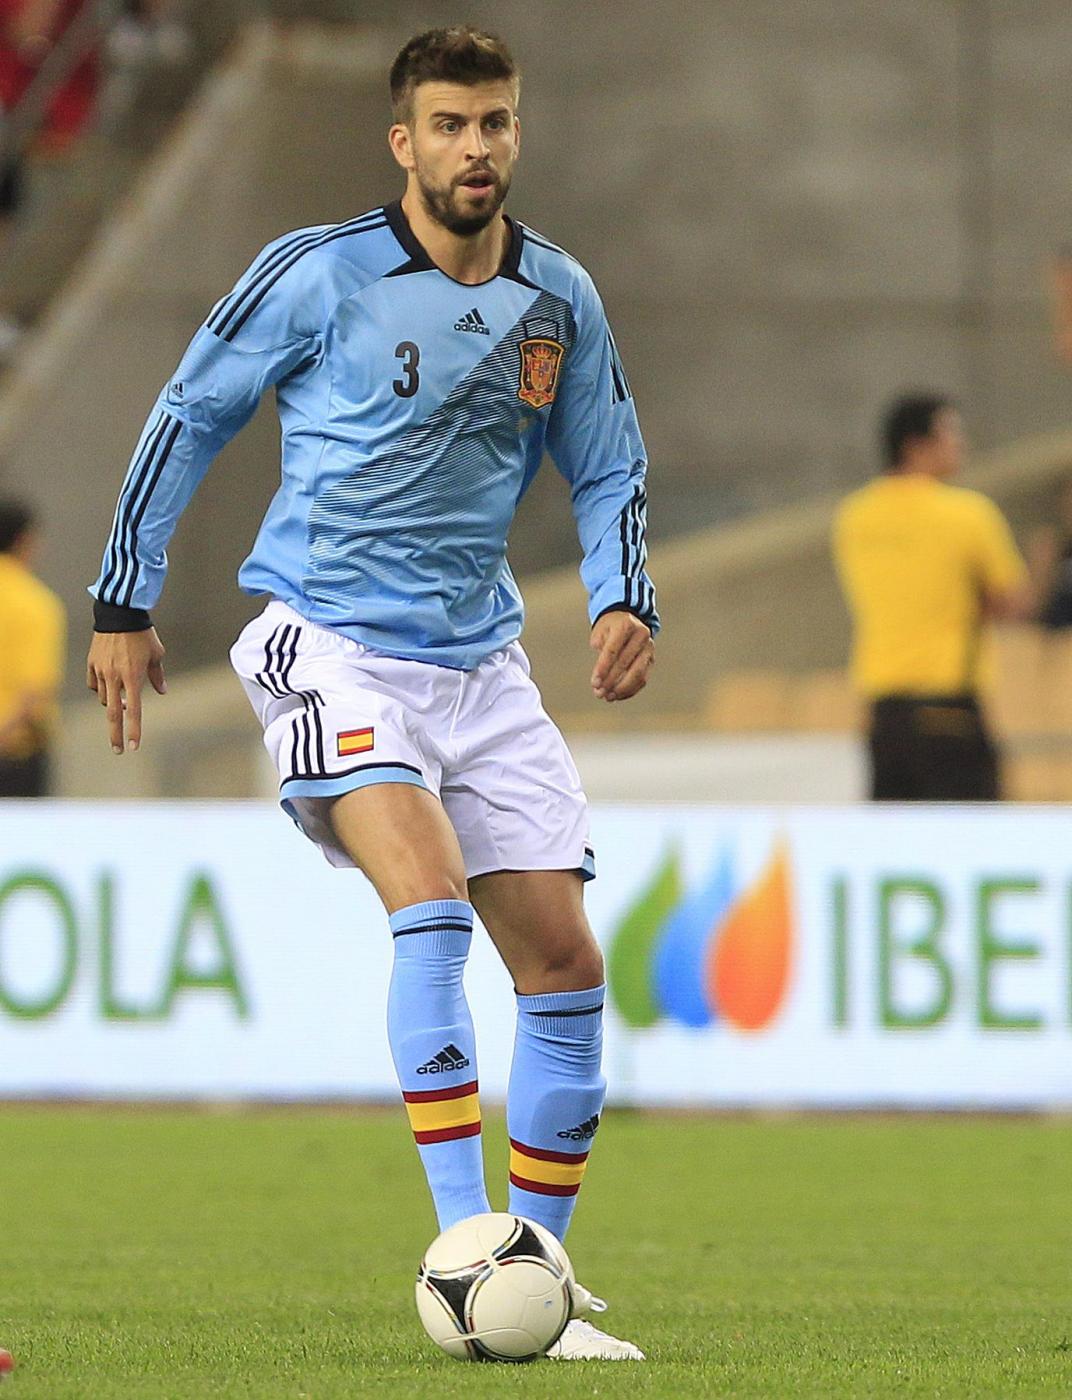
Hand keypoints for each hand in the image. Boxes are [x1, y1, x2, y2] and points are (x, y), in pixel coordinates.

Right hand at [86, 628, 166, 753]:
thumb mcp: (156, 654)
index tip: (134, 746)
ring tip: (121, 701)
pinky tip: (108, 687)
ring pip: (103, 698)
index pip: (134, 711)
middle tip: (118, 750)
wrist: (119, 614)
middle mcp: (114, 677)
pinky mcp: (91, 663)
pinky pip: (94, 684)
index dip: (134, 730)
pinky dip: (101, 689)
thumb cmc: (143, 634)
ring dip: (112, 704)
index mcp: (132, 677)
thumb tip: (161, 691)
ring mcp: (100, 670)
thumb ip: (157, 675)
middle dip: (116, 734)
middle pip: (112, 713)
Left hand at [590, 610, 653, 701]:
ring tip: (607, 697)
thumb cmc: (610, 627)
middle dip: (611, 681)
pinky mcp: (652, 660)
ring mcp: (649, 648)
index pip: (613, 650)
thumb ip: (600, 651)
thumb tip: (602, 679)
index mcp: (626, 625)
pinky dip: (630, 690)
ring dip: (621, 689)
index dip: (603, 668)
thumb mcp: (600, 632)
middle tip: (598, 693)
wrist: (627, 619)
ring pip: (638, 674)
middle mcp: (641, 635)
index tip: (594, 683)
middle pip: (626, 663)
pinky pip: (643, 679)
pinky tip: (617, 695)